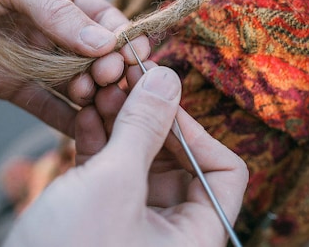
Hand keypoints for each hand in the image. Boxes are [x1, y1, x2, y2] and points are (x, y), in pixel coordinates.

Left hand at [0, 0, 148, 134]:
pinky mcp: (12, 86)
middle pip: (98, 57)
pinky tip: (84, 129)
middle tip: (110, 83)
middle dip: (111, 72)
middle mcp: (54, 30)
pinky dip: (67, 119)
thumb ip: (57, 11)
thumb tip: (105, 44)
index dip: (124, 40)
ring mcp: (35, 60)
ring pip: (77, 85)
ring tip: (98, 104)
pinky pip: (47, 107)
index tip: (134, 58)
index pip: (106, 20)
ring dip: (93, 97)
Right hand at [4, 66, 247, 246]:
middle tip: (125, 79)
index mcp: (195, 236)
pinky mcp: (102, 214)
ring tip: (101, 89)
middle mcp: (171, 230)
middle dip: (150, 117)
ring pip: (140, 158)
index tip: (162, 101)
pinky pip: (111, 170)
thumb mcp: (112, 184)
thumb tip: (168, 78)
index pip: (224, 172)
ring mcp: (135, 220)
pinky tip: (85, 114)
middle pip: (177, 158)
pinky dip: (100, 140)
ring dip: (121, 121)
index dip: (196, 131)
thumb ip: (143, 127)